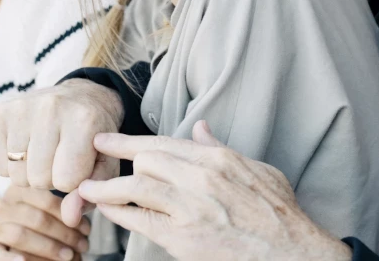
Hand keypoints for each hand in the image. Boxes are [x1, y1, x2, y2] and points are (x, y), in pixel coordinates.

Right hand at [0, 79, 124, 192]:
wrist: (83, 98)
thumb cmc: (95, 137)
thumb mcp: (106, 163)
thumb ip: (92, 192)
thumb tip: (70, 218)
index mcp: (84, 120)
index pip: (67, 180)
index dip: (74, 182)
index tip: (79, 166)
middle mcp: (51, 109)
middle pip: (39, 179)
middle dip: (51, 179)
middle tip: (60, 161)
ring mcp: (22, 108)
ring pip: (17, 174)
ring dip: (31, 175)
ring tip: (45, 157)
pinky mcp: (1, 111)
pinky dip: (12, 166)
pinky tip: (29, 150)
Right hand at [0, 186, 89, 260]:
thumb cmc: (30, 217)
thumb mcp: (44, 206)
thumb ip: (64, 208)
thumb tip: (84, 215)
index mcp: (19, 191)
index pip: (46, 199)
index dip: (69, 215)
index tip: (86, 229)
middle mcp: (4, 207)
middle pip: (36, 219)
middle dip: (64, 234)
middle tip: (83, 245)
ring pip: (19, 235)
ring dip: (48, 247)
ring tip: (69, 255)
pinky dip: (11, 259)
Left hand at [65, 121, 348, 259]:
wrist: (291, 252)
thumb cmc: (280, 215)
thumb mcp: (259, 171)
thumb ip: (224, 150)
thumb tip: (201, 129)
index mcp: (219, 160)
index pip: (164, 143)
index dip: (130, 141)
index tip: (107, 139)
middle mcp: (202, 178)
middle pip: (145, 160)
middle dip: (118, 162)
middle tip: (94, 163)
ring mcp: (190, 207)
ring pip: (135, 186)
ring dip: (105, 187)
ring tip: (87, 188)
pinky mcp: (182, 237)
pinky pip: (138, 219)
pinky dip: (116, 213)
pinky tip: (105, 210)